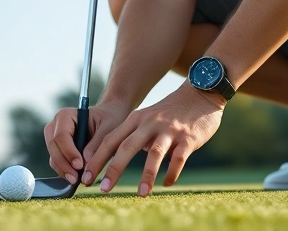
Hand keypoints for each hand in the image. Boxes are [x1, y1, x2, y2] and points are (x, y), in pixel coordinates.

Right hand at [44, 101, 128, 184]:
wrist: (111, 117)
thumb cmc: (110, 119)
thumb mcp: (109, 128)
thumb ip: (97, 145)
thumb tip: (85, 165)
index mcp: (66, 116)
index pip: (61, 136)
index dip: (69, 152)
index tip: (80, 166)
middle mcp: (56, 126)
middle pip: (53, 148)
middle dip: (64, 165)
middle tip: (76, 179)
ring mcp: (56, 139)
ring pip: (53, 158)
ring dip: (64, 171)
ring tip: (77, 181)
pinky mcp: (60, 151)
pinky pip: (58, 163)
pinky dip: (65, 172)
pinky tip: (76, 178)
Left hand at [82, 83, 223, 196]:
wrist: (200, 94)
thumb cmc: (170, 111)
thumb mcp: (147, 118)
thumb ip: (133, 136)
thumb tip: (115, 161)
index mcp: (136, 119)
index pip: (111, 140)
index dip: (97, 159)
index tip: (87, 177)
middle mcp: (150, 123)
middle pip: (126, 147)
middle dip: (113, 169)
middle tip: (103, 189)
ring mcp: (169, 130)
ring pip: (154, 153)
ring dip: (147, 175)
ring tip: (141, 194)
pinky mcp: (188, 138)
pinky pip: (179, 158)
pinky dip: (172, 171)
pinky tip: (167, 183)